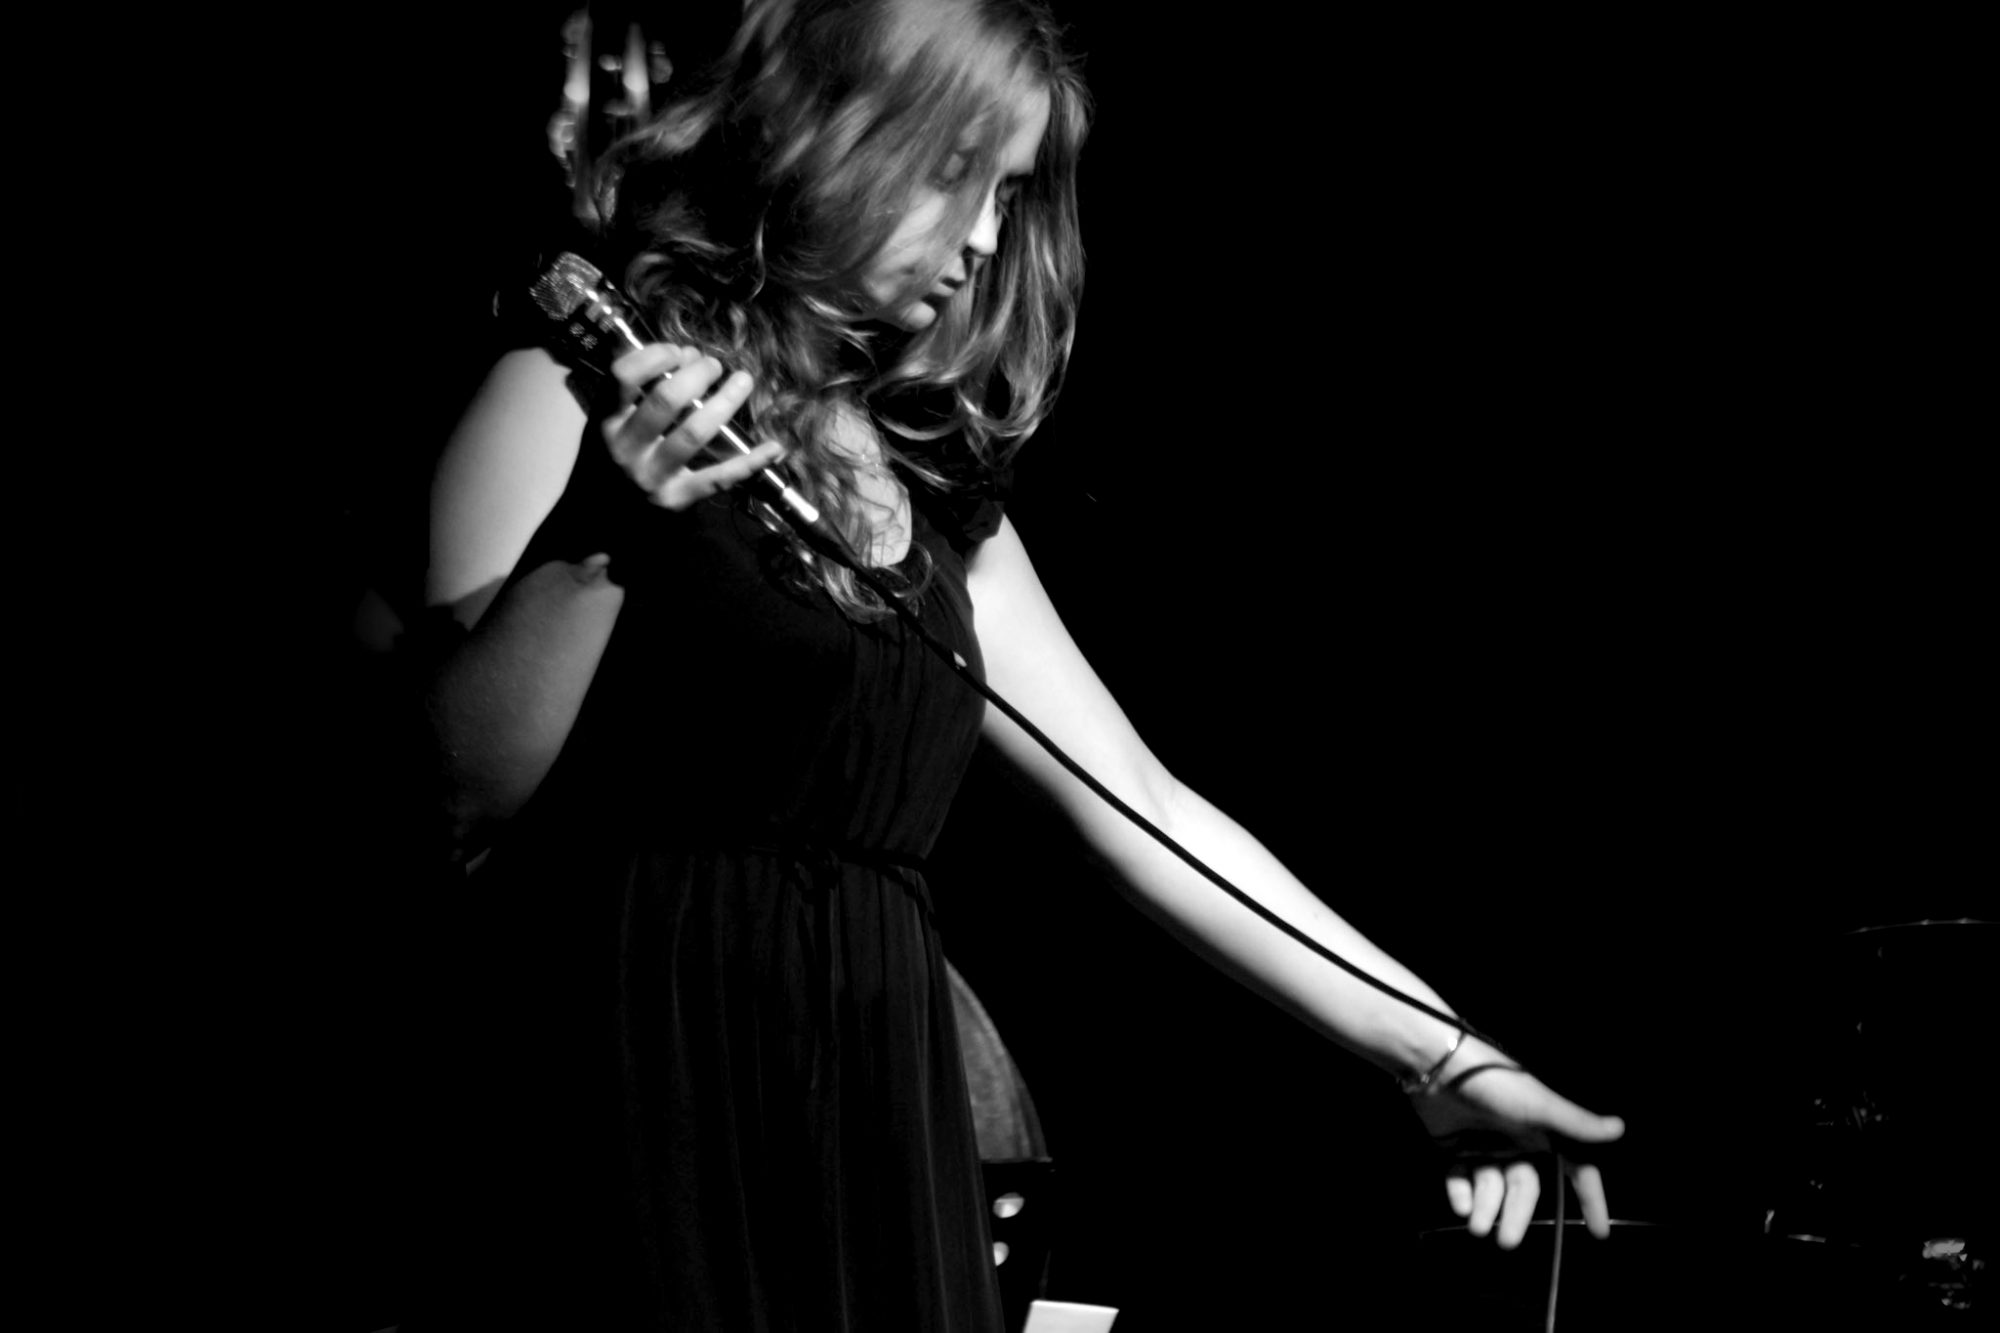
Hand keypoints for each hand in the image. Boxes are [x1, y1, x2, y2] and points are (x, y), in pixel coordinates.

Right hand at [601, 344, 786, 508]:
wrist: (596, 522)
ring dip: (724, 402)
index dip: (655, 355)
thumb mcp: (605, 424)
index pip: (624, 375)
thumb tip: (686, 354)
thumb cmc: (607, 463)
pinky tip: (774, 447)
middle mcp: (626, 448)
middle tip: (714, 365)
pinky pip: (718, 478)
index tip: (678, 352)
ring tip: (742, 381)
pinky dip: (750, 462)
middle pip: (666, 399)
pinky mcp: (676, 500)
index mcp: (606, 421)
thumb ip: (634, 389)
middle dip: (697, 374)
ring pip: (694, 432)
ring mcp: (652, 476)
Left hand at [1406, 1036, 1624, 1249]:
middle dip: (1515, 1215)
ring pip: (1491, 1187)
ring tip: (1476, 1227)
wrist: (1437, 1066)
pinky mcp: (1453, 1145)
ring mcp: (1484, 1143)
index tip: (1598, 1232)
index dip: (1589, 1197)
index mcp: (1543, 1129)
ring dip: (1485, 1208)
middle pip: (1524, 1188)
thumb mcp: (1539, 1104)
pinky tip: (1459, 1205)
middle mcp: (1516, 1140)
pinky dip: (1460, 1194)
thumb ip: (1576, 1124)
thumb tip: (1620, 1128)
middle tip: (1506, 1242)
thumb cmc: (1494, 1082)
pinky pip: (1461, 1178)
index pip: (1575, 1168)